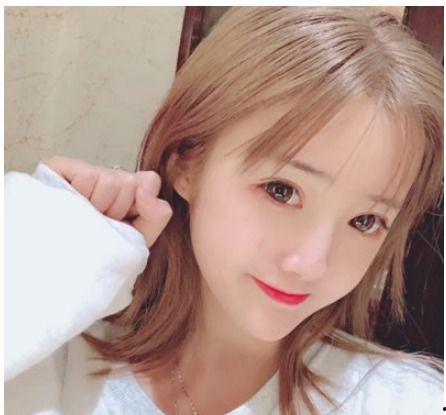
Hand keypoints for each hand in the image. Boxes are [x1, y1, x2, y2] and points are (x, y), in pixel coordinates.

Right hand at [44, 155, 172, 247]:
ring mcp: (85, 172)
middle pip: (130, 181)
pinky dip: (82, 196)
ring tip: (85, 219)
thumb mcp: (140, 238)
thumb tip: (146, 191)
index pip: (150, 180)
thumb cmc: (104, 252)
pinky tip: (71, 209)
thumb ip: (157, 214)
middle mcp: (108, 178)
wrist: (69, 268)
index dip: (142, 204)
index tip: (126, 221)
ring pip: (111, 180)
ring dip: (99, 206)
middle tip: (102, 223)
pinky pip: (89, 176)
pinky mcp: (59, 167)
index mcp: (128, 192)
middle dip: (118, 208)